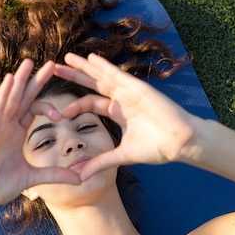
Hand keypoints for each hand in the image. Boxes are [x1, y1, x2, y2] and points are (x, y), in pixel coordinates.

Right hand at [0, 59, 81, 208]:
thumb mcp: (33, 178)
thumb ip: (56, 175)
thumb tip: (81, 179)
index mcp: (16, 133)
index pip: (33, 110)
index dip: (48, 107)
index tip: (62, 114)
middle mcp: (7, 126)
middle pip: (24, 98)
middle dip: (37, 81)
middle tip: (52, 64)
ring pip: (11, 98)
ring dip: (20, 80)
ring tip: (30, 61)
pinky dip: (4, 94)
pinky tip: (11, 79)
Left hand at [54, 53, 200, 180]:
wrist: (180, 143)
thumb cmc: (157, 148)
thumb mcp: (121, 155)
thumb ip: (100, 163)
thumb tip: (79, 175)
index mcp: (118, 111)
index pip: (91, 103)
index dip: (75, 106)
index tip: (59, 112)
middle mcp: (122, 98)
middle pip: (92, 84)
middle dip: (74, 76)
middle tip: (54, 69)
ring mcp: (129, 91)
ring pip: (102, 76)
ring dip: (85, 67)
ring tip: (67, 58)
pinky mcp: (137, 88)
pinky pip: (117, 75)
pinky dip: (103, 66)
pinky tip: (90, 59)